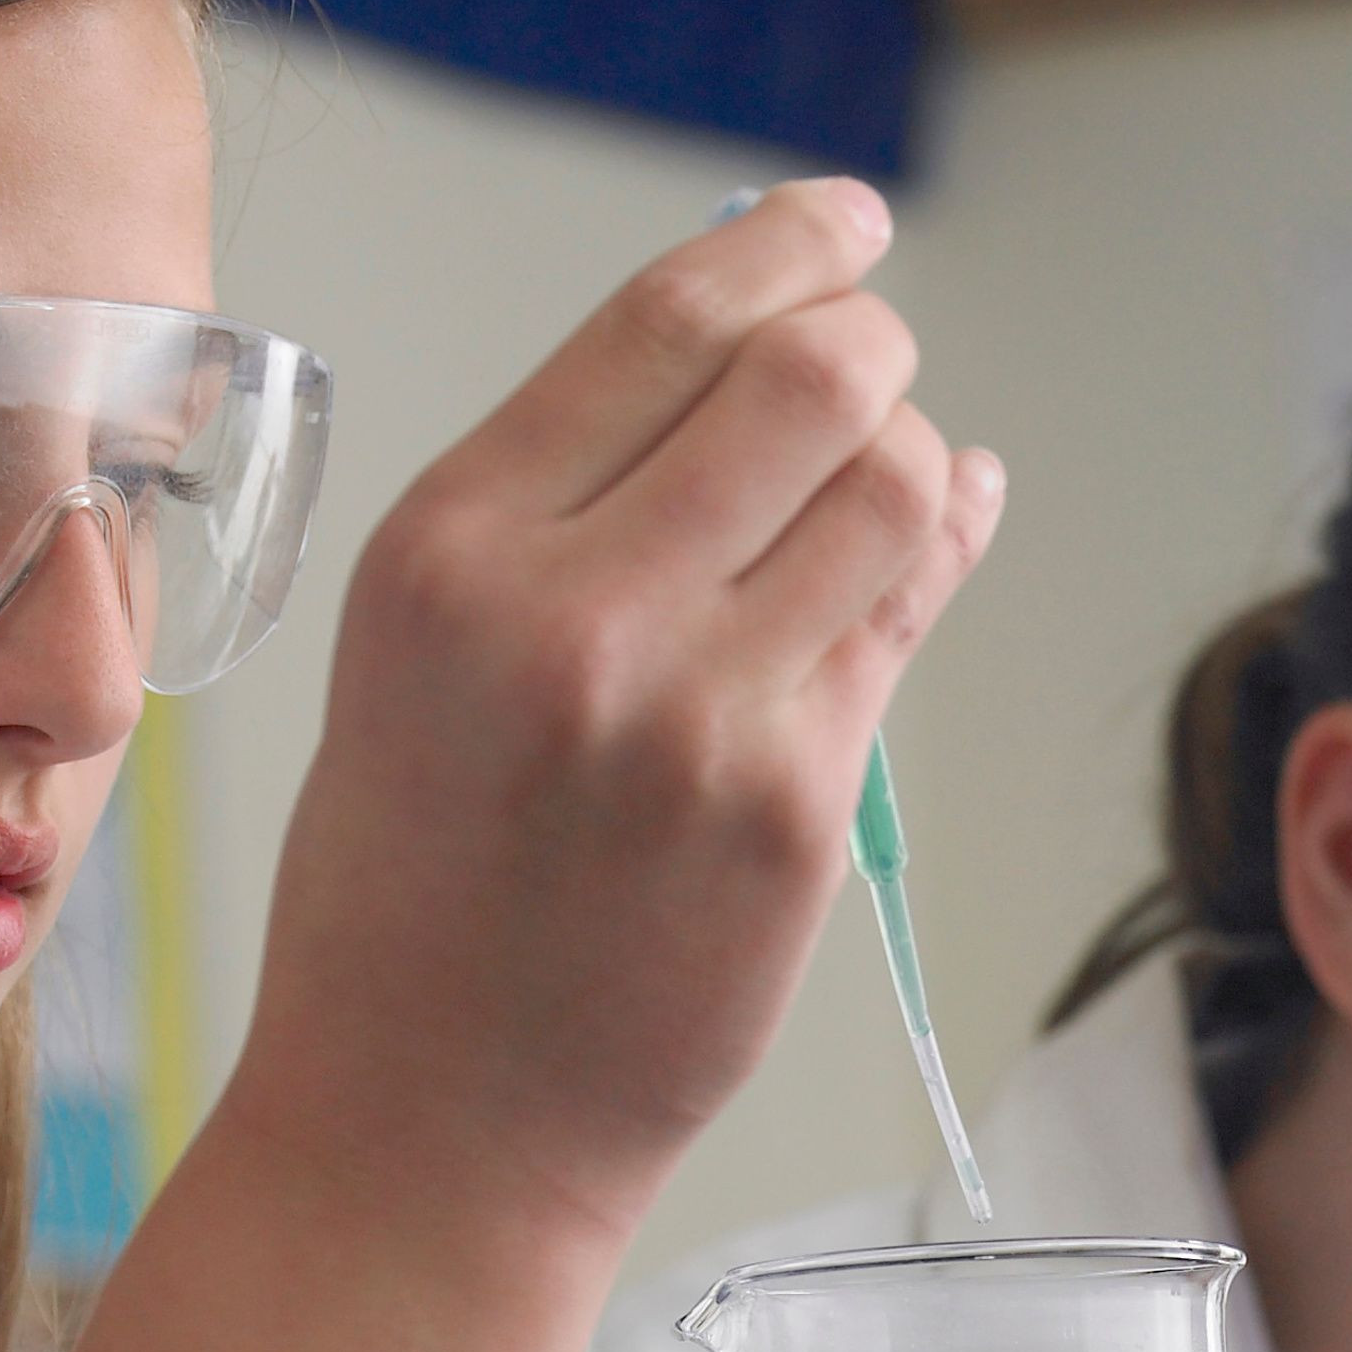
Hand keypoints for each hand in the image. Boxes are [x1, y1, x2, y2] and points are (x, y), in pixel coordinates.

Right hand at [228, 177, 1000, 1230]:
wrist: (431, 1125)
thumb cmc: (413, 889)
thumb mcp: (422, 657)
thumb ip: (568, 507)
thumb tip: (758, 355)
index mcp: (449, 551)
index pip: (665, 323)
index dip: (789, 244)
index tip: (847, 226)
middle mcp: (572, 614)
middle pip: (813, 380)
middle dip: (872, 345)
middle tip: (873, 364)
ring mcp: (699, 716)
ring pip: (894, 490)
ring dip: (914, 457)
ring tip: (881, 485)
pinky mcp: (796, 810)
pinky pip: (906, 623)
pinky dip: (938, 552)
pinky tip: (933, 534)